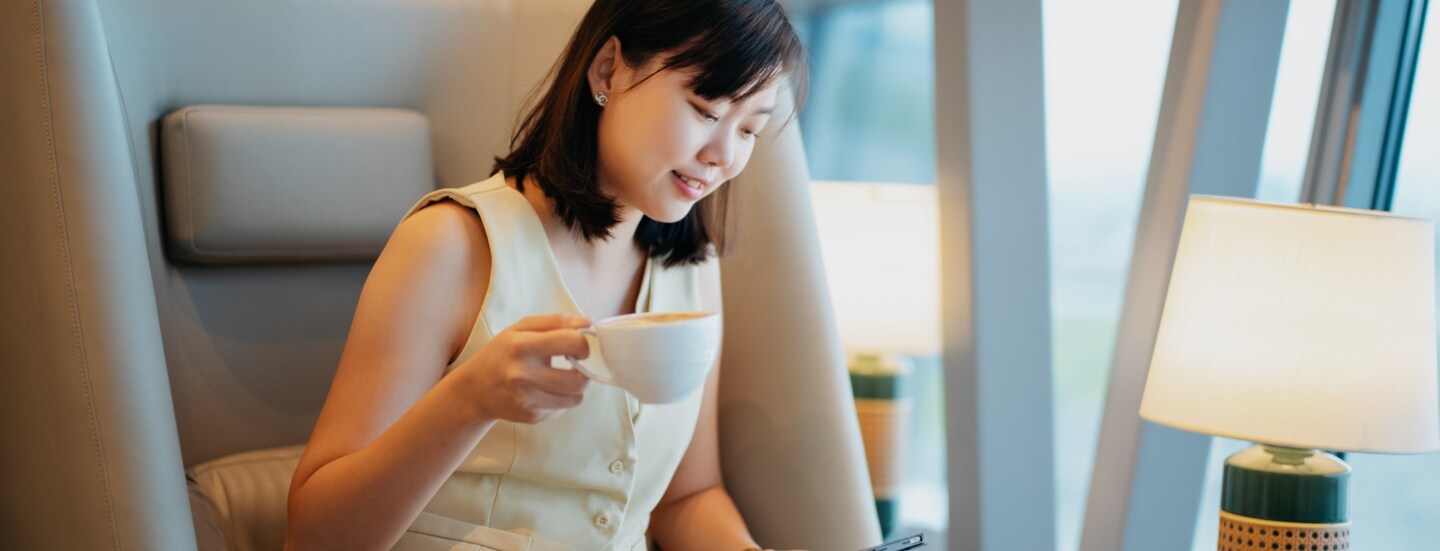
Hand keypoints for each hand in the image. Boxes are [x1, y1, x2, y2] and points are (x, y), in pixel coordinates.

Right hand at [452, 313, 592, 424]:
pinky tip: (545, 391)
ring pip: (576, 398)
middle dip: (584, 371)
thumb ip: (556, 321)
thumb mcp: (521, 328)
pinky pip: (563, 408)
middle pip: (578, 379)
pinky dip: (560, 399)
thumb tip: (588, 322)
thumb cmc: (502, 353)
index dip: (583, 344)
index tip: (578, 346)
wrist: (475, 389)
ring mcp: (527, 399)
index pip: (572, 343)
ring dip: (576, 387)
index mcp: (522, 346)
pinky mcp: (531, 416)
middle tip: (575, 365)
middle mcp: (523, 375)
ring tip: (562, 378)